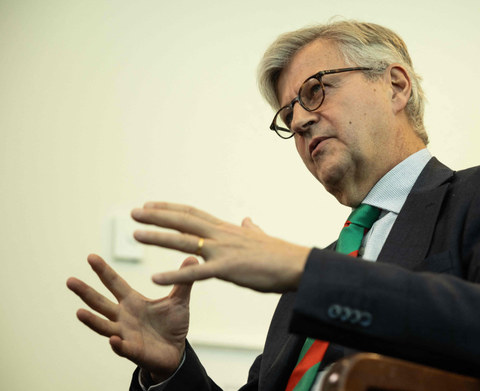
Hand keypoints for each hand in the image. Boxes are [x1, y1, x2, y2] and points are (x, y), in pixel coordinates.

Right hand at [67, 254, 196, 381]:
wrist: (176, 351)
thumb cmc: (173, 324)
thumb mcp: (179, 300)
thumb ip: (183, 281)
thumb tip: (192, 257)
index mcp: (132, 301)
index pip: (114, 283)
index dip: (103, 271)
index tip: (90, 256)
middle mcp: (123, 316)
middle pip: (100, 303)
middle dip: (85, 292)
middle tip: (70, 280)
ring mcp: (125, 334)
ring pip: (104, 326)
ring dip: (91, 321)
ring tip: (79, 312)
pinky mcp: (133, 350)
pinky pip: (122, 348)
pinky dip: (117, 344)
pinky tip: (113, 340)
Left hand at [131, 202, 310, 292]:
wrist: (298, 265)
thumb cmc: (281, 255)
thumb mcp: (260, 237)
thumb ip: (251, 229)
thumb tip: (247, 220)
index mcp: (227, 229)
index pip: (193, 214)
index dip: (170, 208)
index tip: (151, 205)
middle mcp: (221, 235)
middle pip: (183, 221)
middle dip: (157, 216)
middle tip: (133, 213)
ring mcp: (223, 251)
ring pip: (184, 242)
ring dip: (158, 237)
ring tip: (136, 235)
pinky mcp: (228, 269)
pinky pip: (196, 273)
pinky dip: (174, 275)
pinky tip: (155, 278)